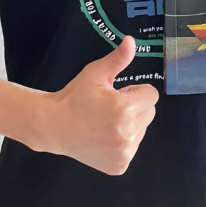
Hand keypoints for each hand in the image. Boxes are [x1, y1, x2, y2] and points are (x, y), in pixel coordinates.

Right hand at [46, 36, 158, 174]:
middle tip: (111, 107)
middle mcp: (126, 133)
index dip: (135, 90)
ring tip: (106, 122)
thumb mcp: (95, 74)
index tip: (119, 93)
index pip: (151, 95)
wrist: (54, 126)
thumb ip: (117, 59)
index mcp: (123, 109)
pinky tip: (105, 137)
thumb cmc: (75, 97)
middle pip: (150, 113)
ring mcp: (123, 152)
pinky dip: (123, 142)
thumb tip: (131, 41)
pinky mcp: (120, 165)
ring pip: (142, 130)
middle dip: (135, 107)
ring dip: (131, 124)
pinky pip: (133, 147)